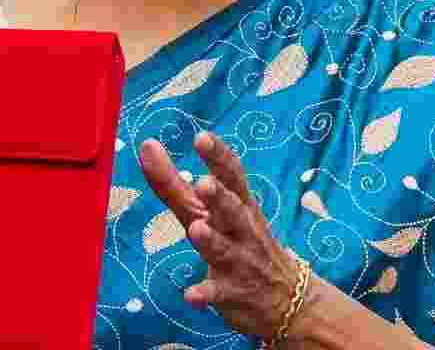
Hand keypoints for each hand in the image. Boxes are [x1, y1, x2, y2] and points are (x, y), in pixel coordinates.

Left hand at [139, 132, 302, 337]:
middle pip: (232, 210)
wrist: (288, 298)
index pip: (232, 177)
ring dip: (212, 241)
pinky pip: (219, 294)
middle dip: (219, 197)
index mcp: (240, 205)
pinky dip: (205, 294)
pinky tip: (190, 296)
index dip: (218, 157)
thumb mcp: (212, 212)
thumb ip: (176, 183)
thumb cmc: (242, 241)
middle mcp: (242, 230)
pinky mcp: (235, 293)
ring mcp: (241, 262)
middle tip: (204, 184)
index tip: (202, 138)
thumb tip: (146, 146)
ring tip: (198, 229)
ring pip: (225, 250)